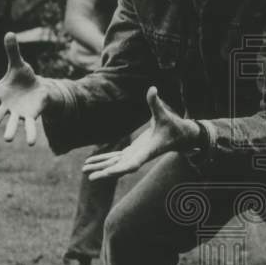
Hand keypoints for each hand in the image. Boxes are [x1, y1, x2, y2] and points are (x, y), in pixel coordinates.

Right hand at [0, 33, 47, 144]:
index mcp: (0, 93)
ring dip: (9, 131)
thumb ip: (13, 52)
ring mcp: (17, 113)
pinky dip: (29, 133)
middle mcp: (6, 106)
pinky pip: (29, 126)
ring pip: (12, 123)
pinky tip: (30, 142)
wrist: (36, 88)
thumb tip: (10, 33)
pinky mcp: (30, 116)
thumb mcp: (19, 64)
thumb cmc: (23, 77)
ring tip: (6, 139)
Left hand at [83, 87, 198, 179]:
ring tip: (84, 170)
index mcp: (147, 151)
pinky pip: (116, 159)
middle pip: (120, 167)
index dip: (120, 168)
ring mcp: (135, 155)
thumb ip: (156, 103)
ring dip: (100, 167)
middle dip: (105, 171)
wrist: (181, 137)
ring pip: (115, 164)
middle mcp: (139, 156)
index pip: (133, 163)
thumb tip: (152, 88)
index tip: (109, 173)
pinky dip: (104, 160)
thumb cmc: (174, 126)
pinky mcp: (133, 151)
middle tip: (90, 176)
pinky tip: (92, 161)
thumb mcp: (164, 114)